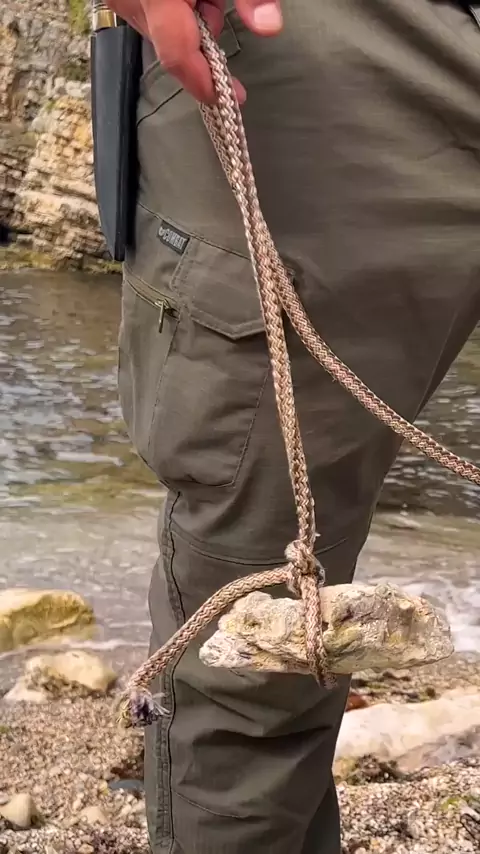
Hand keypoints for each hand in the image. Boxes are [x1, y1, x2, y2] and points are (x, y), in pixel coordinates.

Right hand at [106, 0, 282, 102]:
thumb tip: (269, 26)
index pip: (177, 55)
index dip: (204, 83)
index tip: (227, 100)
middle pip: (172, 42)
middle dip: (202, 35)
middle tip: (219, 4)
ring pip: (160, 28)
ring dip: (187, 17)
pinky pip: (147, 12)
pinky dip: (171, 8)